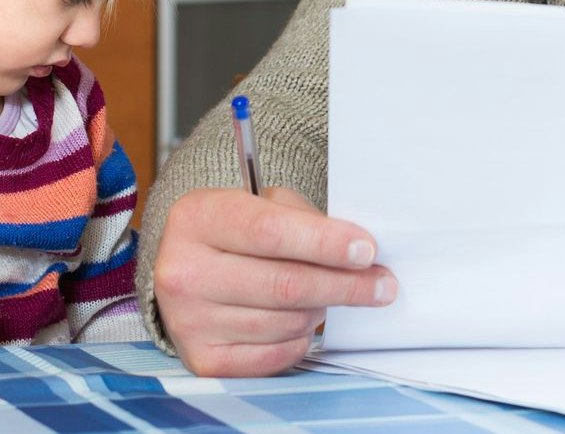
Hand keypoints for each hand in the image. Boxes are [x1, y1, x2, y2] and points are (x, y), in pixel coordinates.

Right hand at [153, 186, 396, 376]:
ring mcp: (189, 321)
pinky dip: (300, 339)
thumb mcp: (260, 204)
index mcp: (196, 219)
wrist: (184, 270)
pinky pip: (276, 354)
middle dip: (343, 285)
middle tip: (381, 283)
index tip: (366, 250)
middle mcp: (183, 272)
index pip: (269, 233)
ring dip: (320, 310)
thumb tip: (358, 253)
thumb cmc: (233, 233)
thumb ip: (304, 220)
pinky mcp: (204, 360)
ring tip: (327, 294)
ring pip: (285, 322)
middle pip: (284, 284)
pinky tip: (301, 320)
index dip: (324, 243)